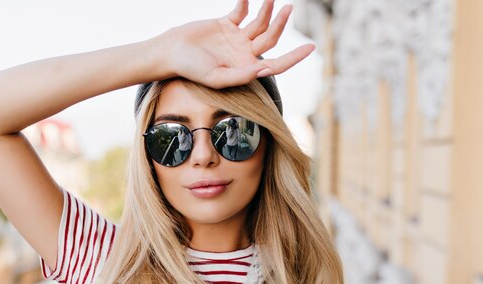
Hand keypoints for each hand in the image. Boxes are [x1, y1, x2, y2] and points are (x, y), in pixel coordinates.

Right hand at [161, 0, 314, 88]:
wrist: (171, 52)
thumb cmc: (191, 69)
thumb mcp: (217, 77)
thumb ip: (241, 75)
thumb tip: (265, 69)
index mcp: (245, 69)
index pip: (276, 64)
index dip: (294, 57)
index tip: (311, 47)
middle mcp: (244, 54)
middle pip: (270, 38)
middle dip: (280, 24)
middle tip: (289, 8)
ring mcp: (236, 38)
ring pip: (259, 23)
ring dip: (267, 10)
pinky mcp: (226, 24)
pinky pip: (241, 11)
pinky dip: (246, 3)